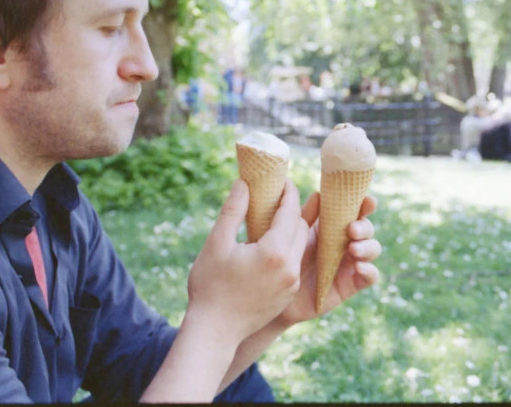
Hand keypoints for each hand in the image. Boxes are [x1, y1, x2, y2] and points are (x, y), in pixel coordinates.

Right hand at [185, 179, 308, 347]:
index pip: (290, 212)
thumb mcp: (217, 243)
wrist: (214, 330)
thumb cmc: (210, 286)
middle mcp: (290, 268)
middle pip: (301, 228)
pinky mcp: (288, 294)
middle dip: (292, 209)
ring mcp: (291, 283)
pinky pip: (295, 263)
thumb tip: (244, 182)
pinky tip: (273, 243)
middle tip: (279, 195)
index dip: (288, 193)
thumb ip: (233, 210)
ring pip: (300, 246)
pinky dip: (289, 248)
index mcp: (274, 252)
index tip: (284, 180)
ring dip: (292, 229)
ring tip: (277, 216)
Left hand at [274, 192, 380, 326]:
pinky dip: (369, 270)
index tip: (367, 201)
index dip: (365, 204)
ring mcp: (350, 262)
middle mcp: (345, 241)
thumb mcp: (293, 234)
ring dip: (368, 246)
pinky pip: (370, 276)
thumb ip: (305, 216)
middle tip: (352, 230)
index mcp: (332, 225)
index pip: (354, 210)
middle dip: (364, 226)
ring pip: (372, 249)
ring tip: (353, 250)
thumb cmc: (282, 257)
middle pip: (367, 228)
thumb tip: (317, 194)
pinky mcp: (350, 283)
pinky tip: (358, 267)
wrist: (275, 291)